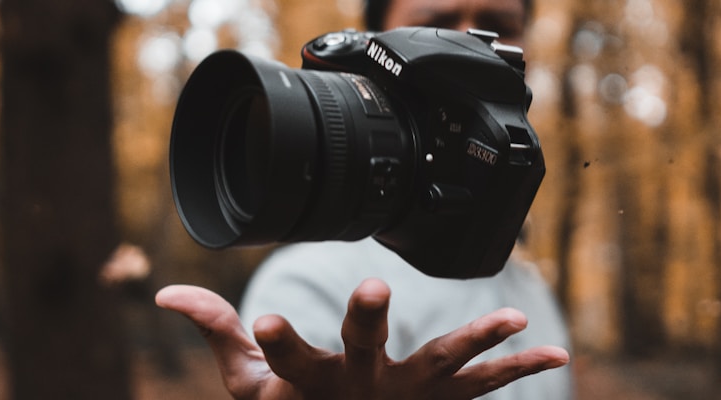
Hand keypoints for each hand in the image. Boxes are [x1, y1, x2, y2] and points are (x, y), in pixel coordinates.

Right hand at [155, 278, 568, 399]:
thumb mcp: (248, 384)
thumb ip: (216, 332)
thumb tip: (164, 292)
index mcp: (309, 384)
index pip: (284, 358)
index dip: (276, 341)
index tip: (264, 317)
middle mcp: (360, 391)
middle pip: (362, 352)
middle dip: (368, 321)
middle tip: (377, 289)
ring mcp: (405, 398)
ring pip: (440, 366)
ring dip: (475, 341)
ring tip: (511, 317)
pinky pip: (483, 387)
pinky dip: (519, 369)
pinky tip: (557, 352)